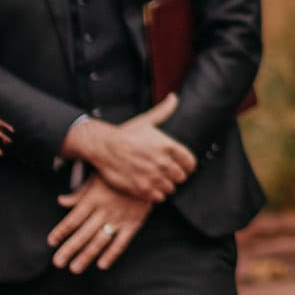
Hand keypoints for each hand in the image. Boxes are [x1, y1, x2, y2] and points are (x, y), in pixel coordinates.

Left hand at [48, 175, 150, 271]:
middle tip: (58, 262)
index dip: (61, 232)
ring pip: (100, 241)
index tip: (51, 242)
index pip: (73, 219)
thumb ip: (79, 193)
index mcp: (93, 199)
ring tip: (75, 268)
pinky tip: (102, 265)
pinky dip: (112, 254)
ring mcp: (119, 219)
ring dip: (86, 256)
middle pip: (83, 234)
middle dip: (69, 249)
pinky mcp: (133, 224)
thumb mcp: (96, 178)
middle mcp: (104, 211)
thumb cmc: (118, 174)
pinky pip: (121, 242)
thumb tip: (61, 201)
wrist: (149, 172)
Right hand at [62, 95, 194, 201]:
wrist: (103, 147)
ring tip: (156, 178)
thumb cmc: (125, 134)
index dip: (186, 165)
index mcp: (168, 146)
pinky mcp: (142, 190)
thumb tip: (174, 98)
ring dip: (165, 184)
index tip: (180, 165)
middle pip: (181, 177)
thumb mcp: (146, 120)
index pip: (191, 163)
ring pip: (170, 188)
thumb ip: (164, 111)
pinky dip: (155, 193)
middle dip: (175, 175)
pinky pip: (159, 197)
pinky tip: (148, 185)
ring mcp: (153, 177)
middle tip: (165, 171)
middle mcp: (163, 163)